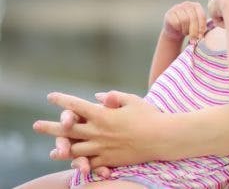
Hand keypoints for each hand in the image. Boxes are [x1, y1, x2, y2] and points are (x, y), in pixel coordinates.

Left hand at [33, 91, 162, 168]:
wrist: (162, 138)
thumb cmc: (149, 115)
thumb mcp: (131, 100)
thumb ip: (113, 97)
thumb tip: (98, 96)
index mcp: (102, 114)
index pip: (76, 106)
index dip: (62, 100)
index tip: (50, 97)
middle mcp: (98, 132)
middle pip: (68, 130)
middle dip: (50, 127)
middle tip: (36, 126)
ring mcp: (102, 148)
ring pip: (75, 150)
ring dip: (61, 149)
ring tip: (52, 150)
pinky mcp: (109, 160)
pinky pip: (90, 163)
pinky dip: (81, 163)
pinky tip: (75, 163)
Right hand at [163, 1, 206, 42]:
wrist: (174, 30)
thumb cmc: (188, 27)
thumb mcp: (197, 26)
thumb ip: (202, 27)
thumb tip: (201, 33)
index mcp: (196, 6)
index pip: (201, 15)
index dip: (202, 26)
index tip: (201, 35)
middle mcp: (187, 4)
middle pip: (193, 18)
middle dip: (194, 30)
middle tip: (194, 38)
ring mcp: (177, 8)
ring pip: (184, 20)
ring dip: (186, 30)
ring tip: (186, 32)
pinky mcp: (169, 14)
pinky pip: (176, 22)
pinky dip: (179, 28)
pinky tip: (179, 29)